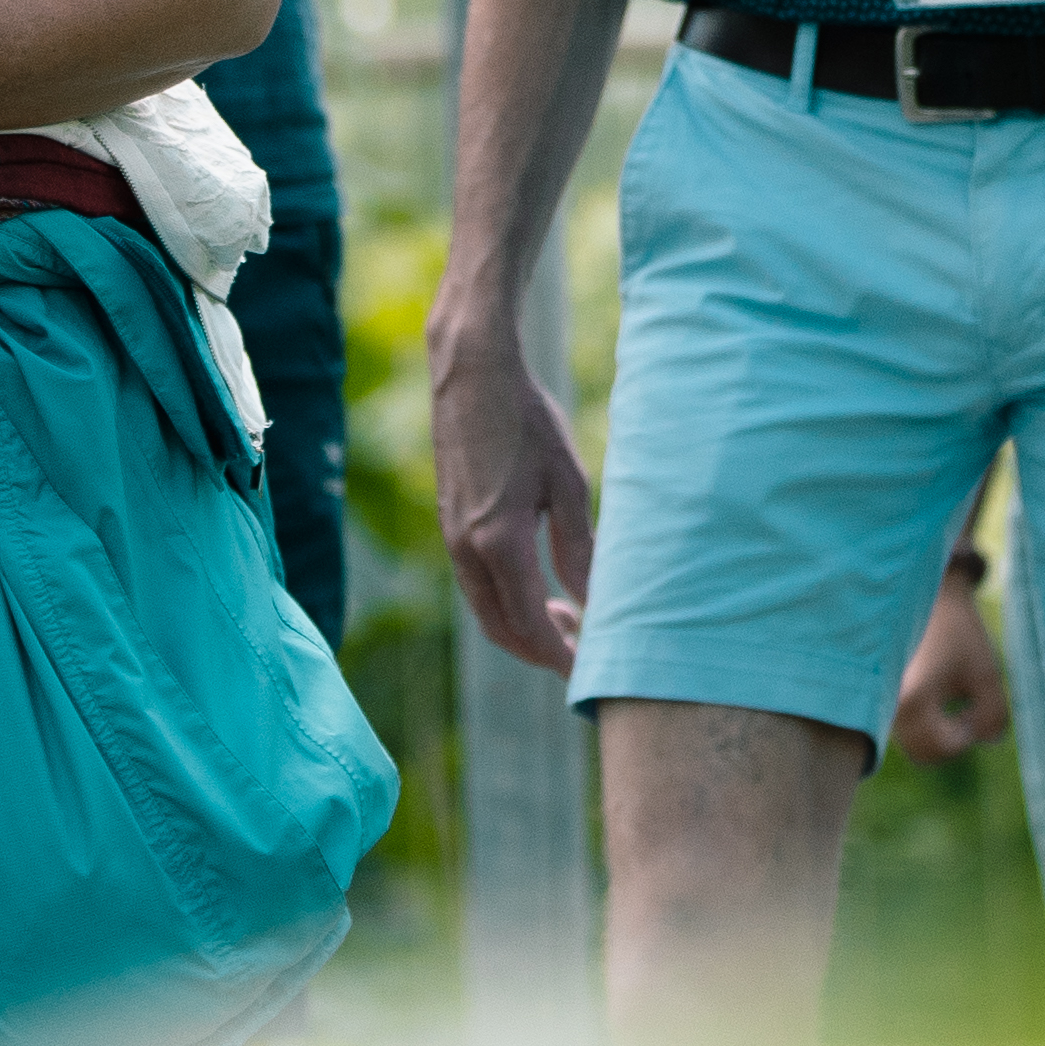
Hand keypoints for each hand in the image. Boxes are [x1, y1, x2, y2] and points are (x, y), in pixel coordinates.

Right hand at [428, 302, 594, 671]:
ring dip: (523, 627)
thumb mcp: (567, 483)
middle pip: (502, 630)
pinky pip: (476, 584)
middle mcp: (466, 549)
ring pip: (486, 609)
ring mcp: (452, 538)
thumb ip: (579, 548)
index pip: (531, 626)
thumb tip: (595, 601)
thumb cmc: (526, 421)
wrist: (472, 374)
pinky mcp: (449, 524)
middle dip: (543, 651)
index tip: (592, 671)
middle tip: (585, 649)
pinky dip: (506, 601)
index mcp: (499, 543)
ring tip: (567, 616)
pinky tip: (538, 583)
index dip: (563, 657)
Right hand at [891, 561, 1010, 762]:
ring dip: (940, 734)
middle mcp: (891, 705)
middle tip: (968, 713)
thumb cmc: (961, 635)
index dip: (963, 740)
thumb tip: (982, 740)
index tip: (974, 712)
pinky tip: (942, 698)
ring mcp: (885, 703)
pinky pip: (908, 729)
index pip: (938, 750)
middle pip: (923, 754)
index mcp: (914, 700)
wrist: (933, 600)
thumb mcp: (987, 675)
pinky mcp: (886, 698)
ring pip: (914, 743)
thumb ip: (992, 716)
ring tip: (957, 703)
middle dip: (950, 742)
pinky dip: (929, 724)